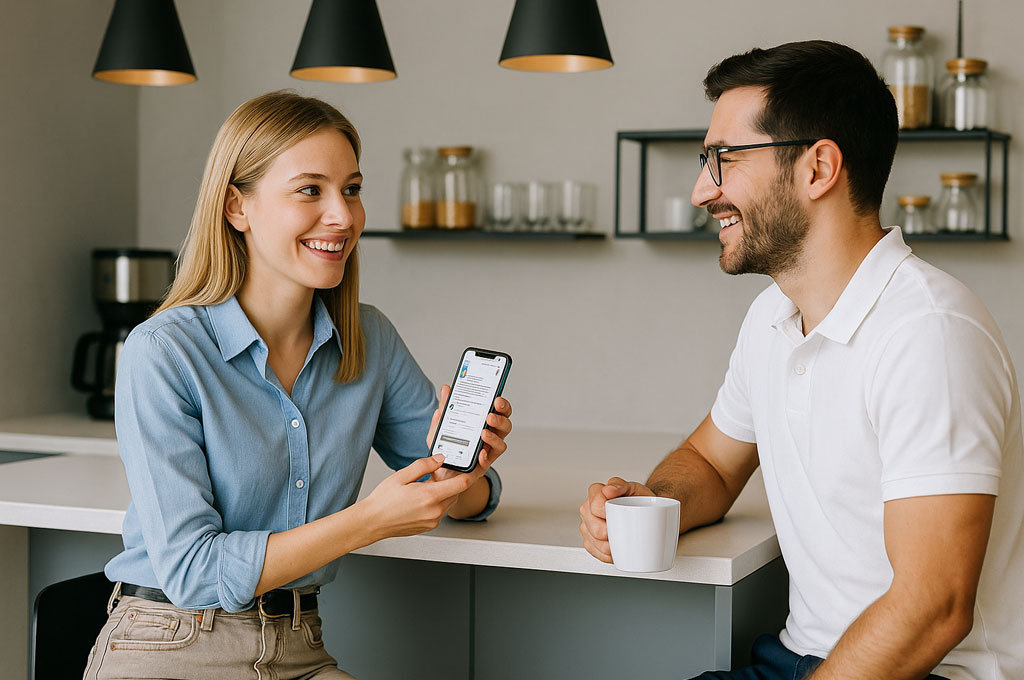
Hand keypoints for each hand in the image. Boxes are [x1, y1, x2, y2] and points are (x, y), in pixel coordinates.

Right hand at [361, 454, 476, 540]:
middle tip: (441, 472)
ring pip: (450, 501)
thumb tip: (440, 459)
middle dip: (453, 481)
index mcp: (429, 496)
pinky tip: (424, 496)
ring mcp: (433, 521)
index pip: (462, 484)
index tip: (472, 466)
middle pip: (457, 492)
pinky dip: (438, 501)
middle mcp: (434, 511)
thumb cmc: (382, 501)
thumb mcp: (402, 475)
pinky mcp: (430, 526)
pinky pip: (441, 510)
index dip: (470, 473)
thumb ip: (424, 465)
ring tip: (429, 484)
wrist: (372, 522)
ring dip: (446, 491)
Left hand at [426, 384, 512, 482]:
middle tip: (490, 415)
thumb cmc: (445, 447)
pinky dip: (486, 457)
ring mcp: (488, 451)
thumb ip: (445, 408)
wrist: (440, 472)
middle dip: (501, 418)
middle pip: (505, 424)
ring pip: (501, 442)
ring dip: (494, 436)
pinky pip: (489, 461)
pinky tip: (480, 454)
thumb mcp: (441, 426)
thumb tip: (446, 389)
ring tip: (483, 432)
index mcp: (484, 423)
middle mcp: (490, 436)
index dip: (502, 404)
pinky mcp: (482, 466)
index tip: (497, 398)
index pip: (499, 410)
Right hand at [579, 477, 654, 562]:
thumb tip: (609, 490)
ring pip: (594, 542)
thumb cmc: (638, 500)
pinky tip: (617, 549)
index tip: (618, 514)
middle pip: (594, 527)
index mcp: (595, 493)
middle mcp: (588, 509)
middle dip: (610, 532)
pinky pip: (595, 552)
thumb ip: (620, 485)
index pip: (595, 505)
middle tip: (624, 531)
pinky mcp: (590, 542)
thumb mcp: (633, 488)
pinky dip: (608, 554)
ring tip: (622, 541)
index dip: (606, 512)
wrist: (643, 512)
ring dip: (610, 546)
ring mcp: (587, 526)